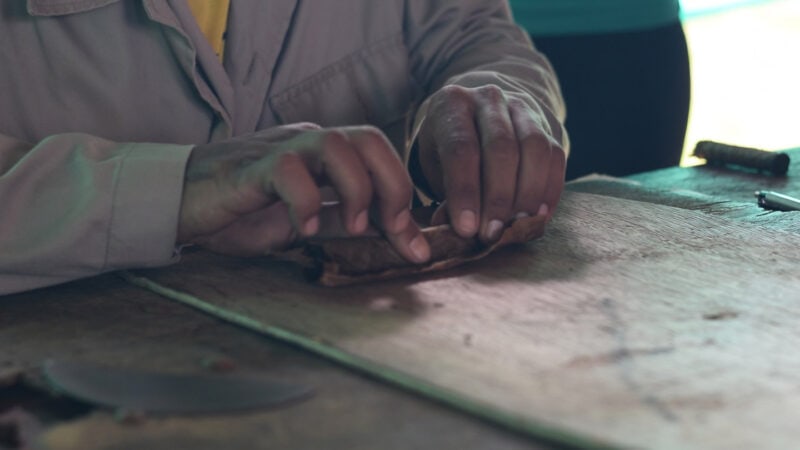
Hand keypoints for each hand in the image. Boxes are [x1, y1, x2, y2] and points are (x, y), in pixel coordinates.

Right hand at [178, 123, 429, 262]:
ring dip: (356, 189)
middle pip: (369, 138)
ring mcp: (278, 151)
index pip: (380, 158)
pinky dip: (305, 201)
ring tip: (350, 227)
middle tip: (394, 228)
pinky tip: (302, 231)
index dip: (405, 197)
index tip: (417, 246)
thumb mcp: (303, 222)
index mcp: (323, 156)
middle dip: (394, 186)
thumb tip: (393, 237)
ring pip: (336, 144)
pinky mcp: (248, 168)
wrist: (176, 204)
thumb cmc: (239, 213)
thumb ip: (342, 221)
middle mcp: (307, 144)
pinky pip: (287, 168)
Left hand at [417, 84, 565, 241]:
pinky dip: (549, 190)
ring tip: (517, 225)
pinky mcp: (547, 125)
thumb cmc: (451, 150)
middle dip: (498, 198)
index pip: (461, 148)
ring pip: (534, 149)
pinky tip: (538, 215)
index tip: (467, 228)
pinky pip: (555, 156)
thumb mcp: (437, 165)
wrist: (480, 119)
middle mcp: (488, 99)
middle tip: (492, 233)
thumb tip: (459, 231)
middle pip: (501, 148)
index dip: (465, 191)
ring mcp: (522, 108)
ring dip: (527, 194)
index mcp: (451, 105)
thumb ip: (445, 195)